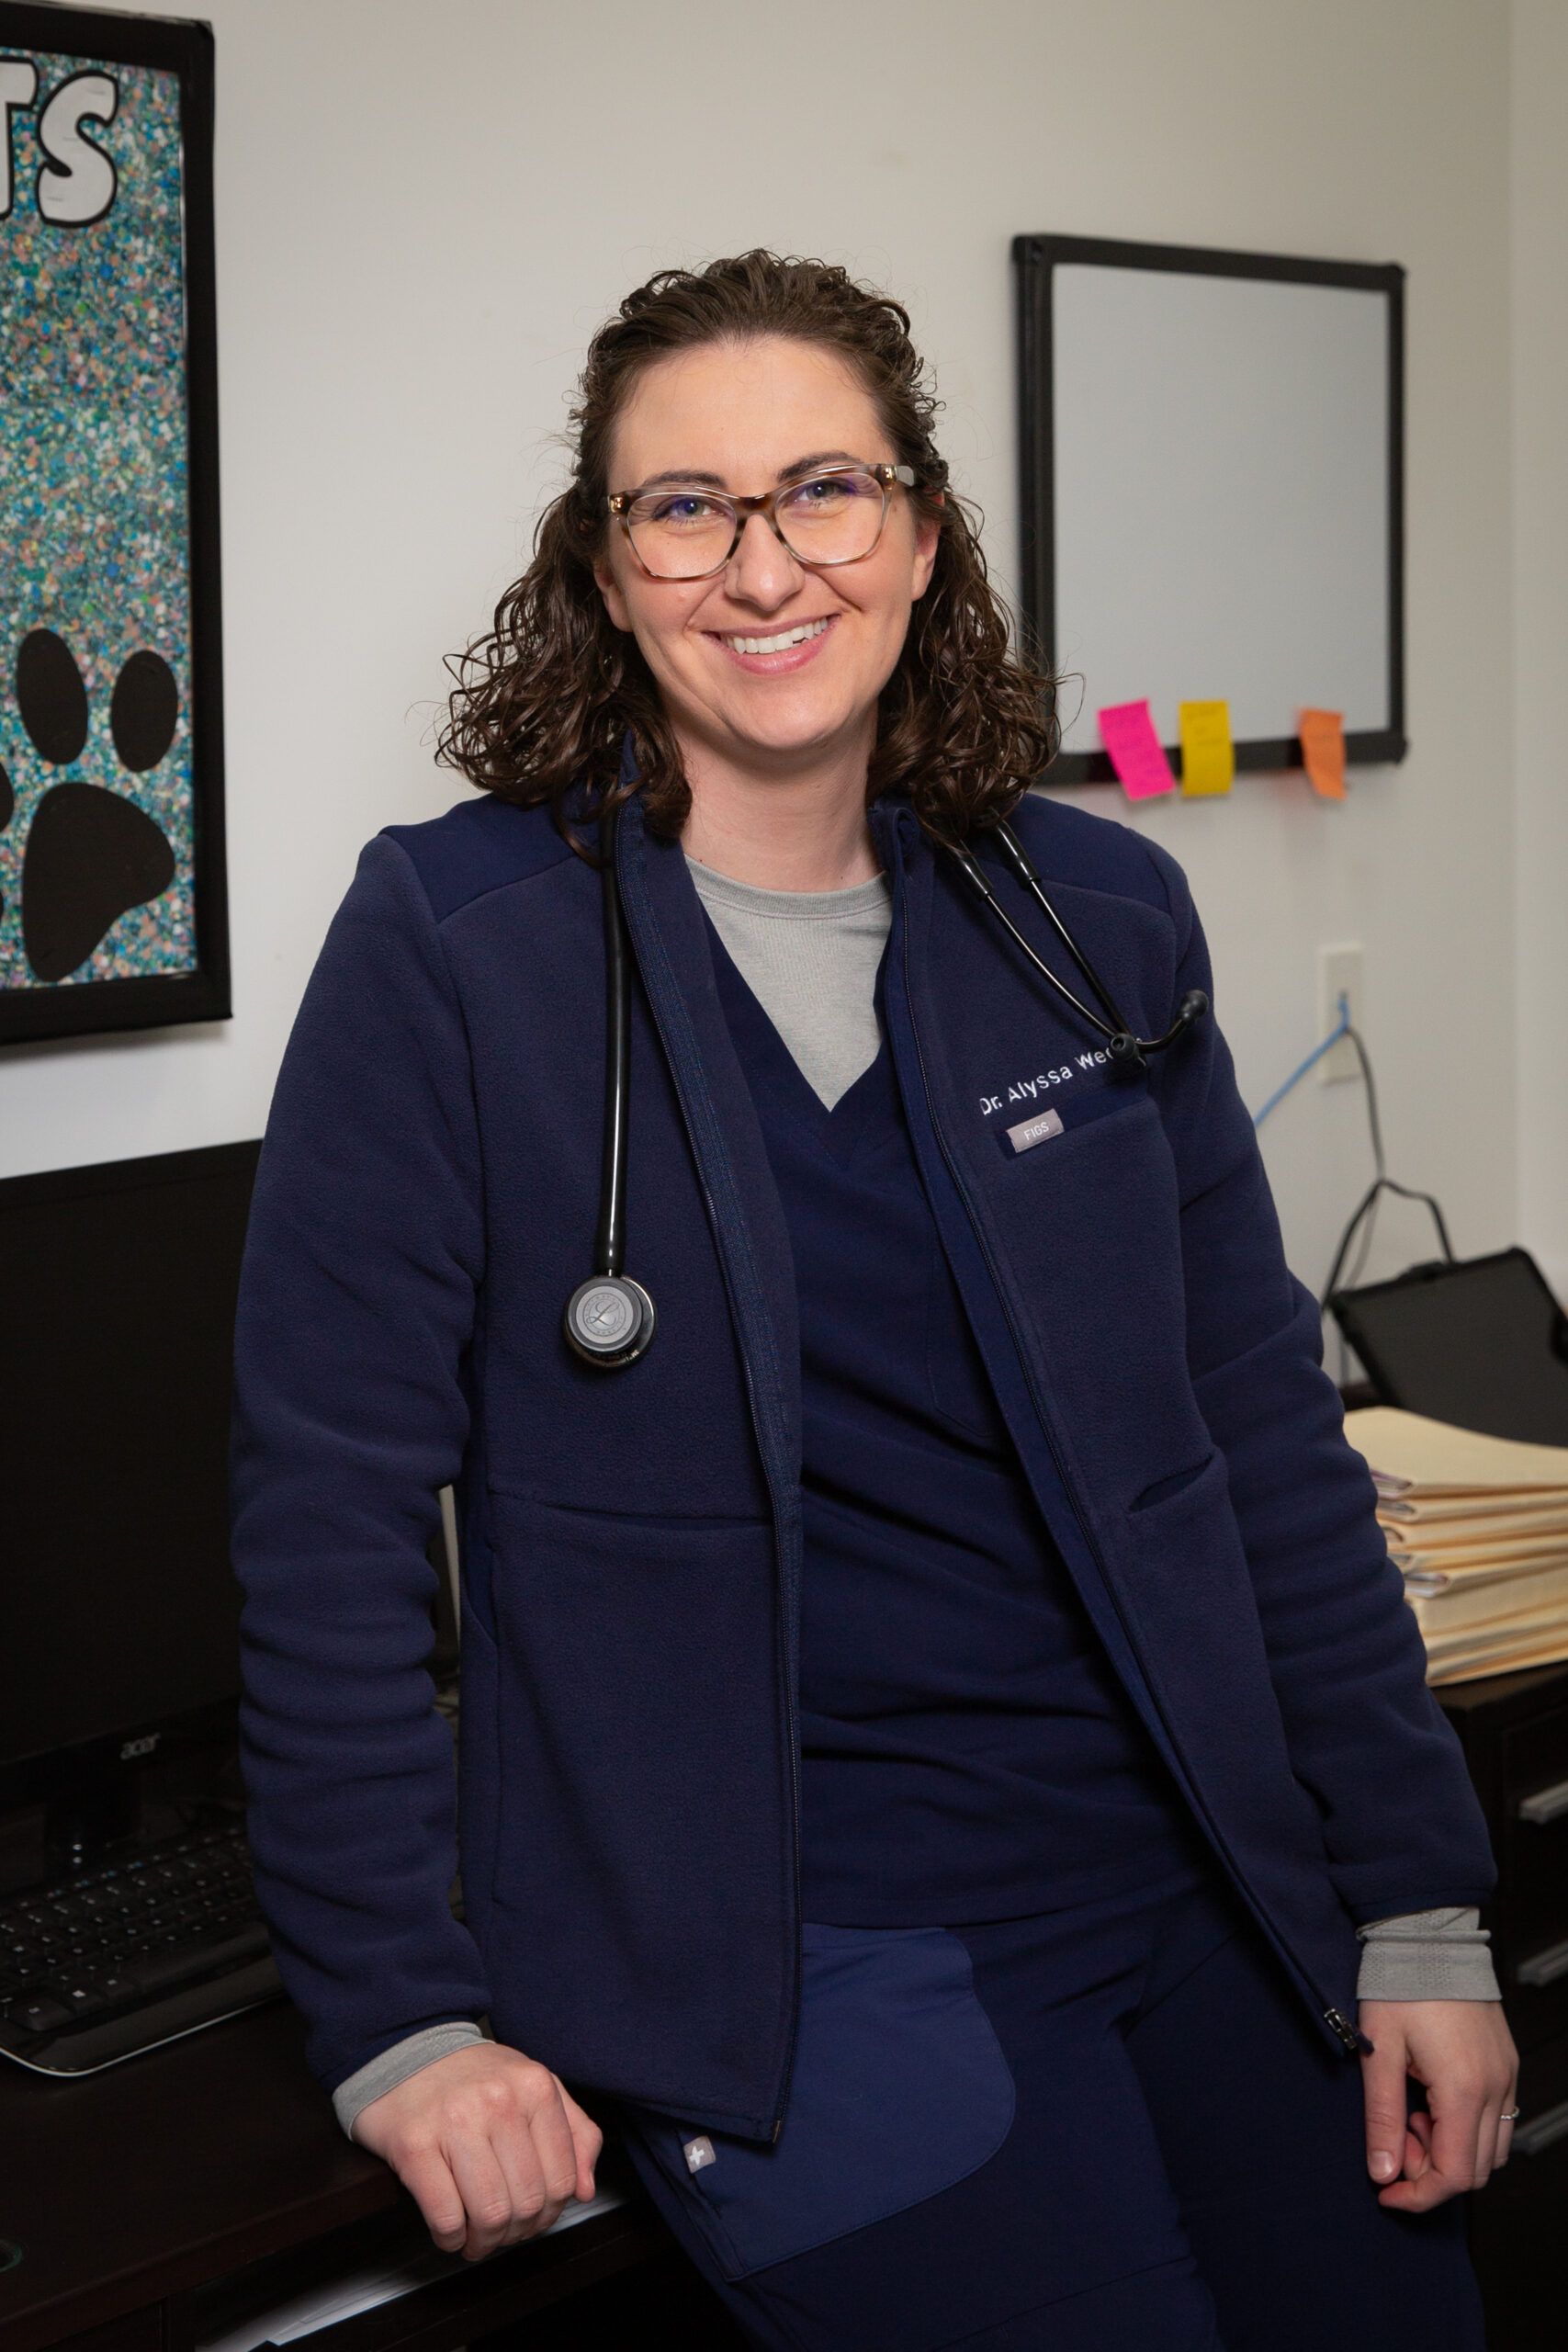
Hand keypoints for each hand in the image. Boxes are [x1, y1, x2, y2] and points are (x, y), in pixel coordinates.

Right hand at [351, 2041, 602, 2260]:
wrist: (409, 2052)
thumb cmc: (476, 2078)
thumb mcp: (535, 2087)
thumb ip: (574, 2133)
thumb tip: (584, 2191)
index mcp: (535, 2087)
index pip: (561, 2179)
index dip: (549, 2214)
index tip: (532, 2220)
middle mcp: (499, 2100)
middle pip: (526, 2202)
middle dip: (516, 2233)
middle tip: (503, 2233)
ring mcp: (455, 2121)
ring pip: (489, 2214)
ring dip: (484, 2243)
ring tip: (476, 2239)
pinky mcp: (414, 2145)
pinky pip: (445, 2216)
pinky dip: (450, 2238)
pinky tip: (450, 2232)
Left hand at [1359, 1999, 1518, 2211]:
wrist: (1428, 1936)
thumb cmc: (1401, 1985)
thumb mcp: (1379, 2050)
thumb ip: (1381, 2117)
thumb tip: (1383, 2172)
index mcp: (1463, 2088)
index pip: (1454, 2174)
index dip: (1419, 2194)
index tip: (1387, 2192)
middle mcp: (1495, 2087)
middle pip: (1475, 2169)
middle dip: (1431, 2170)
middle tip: (1394, 2140)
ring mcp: (1506, 2075)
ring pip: (1491, 2149)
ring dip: (1451, 2150)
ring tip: (1412, 2114)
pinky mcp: (1506, 2065)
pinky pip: (1497, 2120)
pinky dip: (1465, 2127)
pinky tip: (1431, 2099)